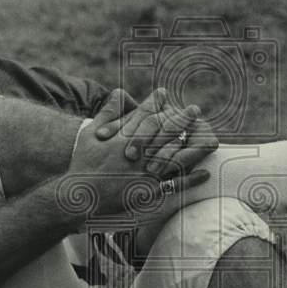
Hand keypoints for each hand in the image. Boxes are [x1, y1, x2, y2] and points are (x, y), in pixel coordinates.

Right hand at [66, 93, 210, 218]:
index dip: (155, 103)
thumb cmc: (81, 165)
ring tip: (208, 136)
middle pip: (163, 132)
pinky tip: (204, 173)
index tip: (164, 93)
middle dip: (181, 120)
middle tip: (195, 110)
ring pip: (173, 156)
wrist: (77, 195)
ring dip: (191, 145)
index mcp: (122, 138)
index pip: (142, 116)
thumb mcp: (89, 134)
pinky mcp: (147, 191)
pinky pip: (174, 184)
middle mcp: (136, 153)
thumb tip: (118, 92)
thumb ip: (107, 113)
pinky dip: (190, 179)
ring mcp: (142, 172)